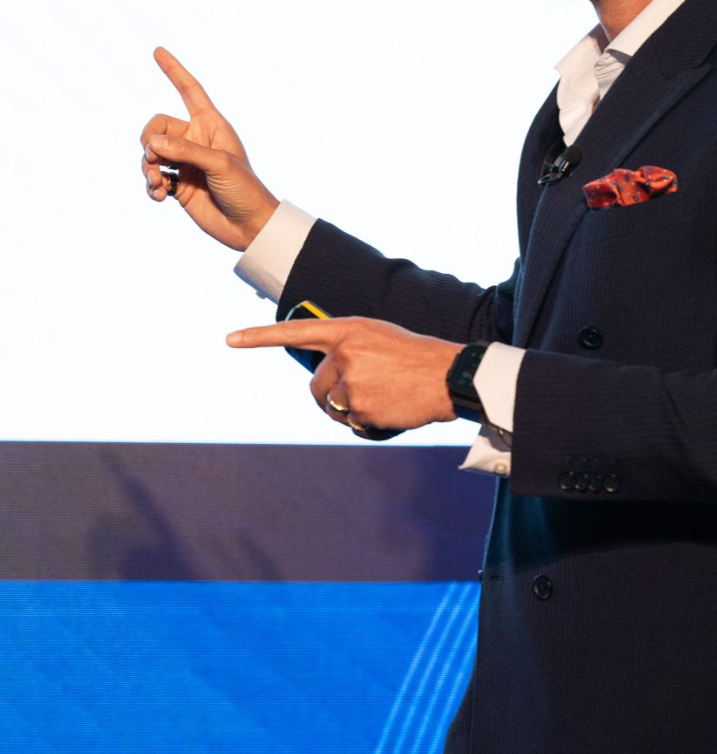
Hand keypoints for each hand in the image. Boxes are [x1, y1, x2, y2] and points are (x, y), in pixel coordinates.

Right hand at [141, 47, 279, 251]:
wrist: (249, 226)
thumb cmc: (245, 189)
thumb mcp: (219, 164)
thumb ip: (185, 151)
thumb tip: (151, 145)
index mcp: (211, 126)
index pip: (190, 90)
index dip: (174, 71)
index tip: (158, 51)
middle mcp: (196, 140)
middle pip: (157, 127)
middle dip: (149, 141)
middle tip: (154, 159)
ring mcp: (186, 163)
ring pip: (151, 154)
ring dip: (147, 167)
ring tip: (156, 184)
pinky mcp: (179, 186)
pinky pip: (154, 178)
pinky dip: (151, 186)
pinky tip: (159, 196)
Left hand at [226, 316, 461, 432]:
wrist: (448, 375)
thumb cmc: (416, 358)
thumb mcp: (378, 339)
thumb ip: (346, 350)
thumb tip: (324, 385)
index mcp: (348, 329)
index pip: (295, 332)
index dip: (259, 336)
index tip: (230, 340)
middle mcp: (343, 353)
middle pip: (315, 386)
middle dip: (331, 396)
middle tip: (364, 392)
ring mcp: (350, 381)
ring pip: (331, 407)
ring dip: (350, 411)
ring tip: (384, 398)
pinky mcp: (359, 407)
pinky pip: (351, 423)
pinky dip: (368, 424)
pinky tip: (391, 410)